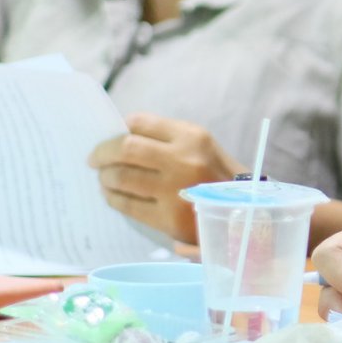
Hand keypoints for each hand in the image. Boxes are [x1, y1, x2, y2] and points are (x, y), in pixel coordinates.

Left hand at [87, 113, 239, 243]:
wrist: (246, 215)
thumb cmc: (220, 178)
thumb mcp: (203, 148)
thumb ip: (167, 140)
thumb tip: (122, 136)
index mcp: (193, 137)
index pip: (140, 123)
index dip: (119, 128)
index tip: (110, 136)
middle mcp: (183, 161)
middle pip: (125, 148)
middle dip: (102, 152)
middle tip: (94, 159)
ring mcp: (175, 191)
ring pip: (121, 177)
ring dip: (105, 177)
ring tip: (104, 178)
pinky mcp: (168, 219)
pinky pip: (128, 205)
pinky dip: (113, 198)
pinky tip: (112, 195)